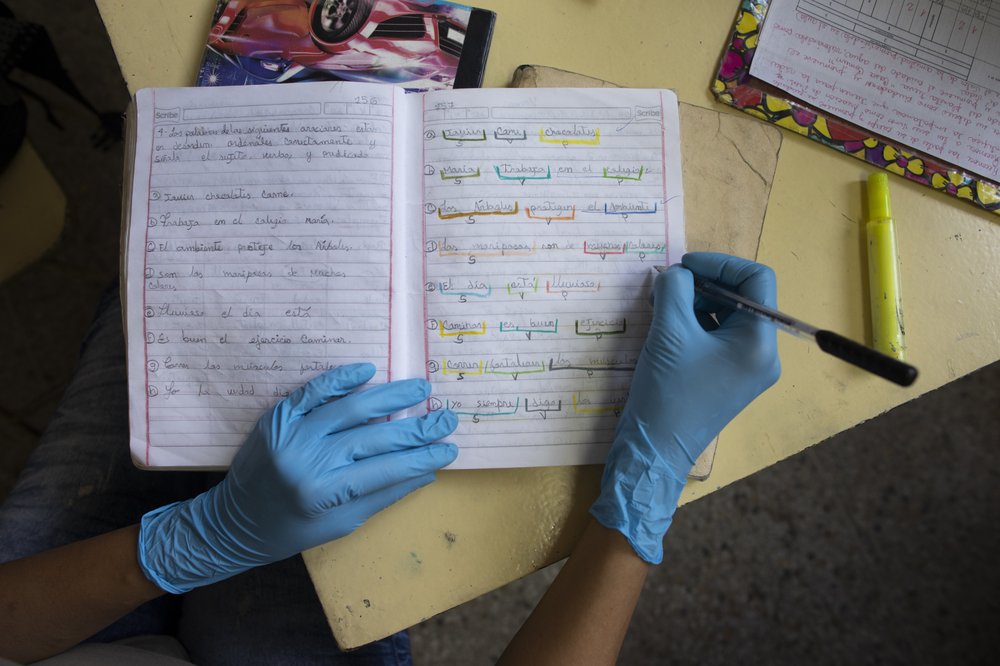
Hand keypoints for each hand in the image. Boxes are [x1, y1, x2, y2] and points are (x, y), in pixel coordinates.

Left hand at [138, 363, 457, 593]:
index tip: (450, 447)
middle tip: (446, 416)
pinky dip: (340, 379)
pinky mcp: (278, 417)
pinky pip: (313, 391)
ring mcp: (292, 435)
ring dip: (390, 396)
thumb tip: (426, 471)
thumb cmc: (291, 530)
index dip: (423, 457)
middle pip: (376, 437)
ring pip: (350, 408)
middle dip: (417, 427)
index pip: (388, 469)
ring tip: (420, 387)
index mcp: (326, 494)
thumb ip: (382, 495)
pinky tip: (368, 370)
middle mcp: (310, 461)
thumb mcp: (340, 524)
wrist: (232, 522)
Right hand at [591, 253, 780, 563]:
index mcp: (759, 342)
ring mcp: (746, 370)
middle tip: (668, 285)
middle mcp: (762, 355)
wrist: (654, 451)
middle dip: (705, 285)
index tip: (684, 265)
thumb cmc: (667, 392)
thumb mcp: (668, 332)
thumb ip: (675, 290)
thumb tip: (677, 274)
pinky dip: (694, 324)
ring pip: (728, 317)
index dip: (721, 264)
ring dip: (696, 303)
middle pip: (743, 298)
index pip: (756, 280)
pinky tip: (666, 326)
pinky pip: (717, 338)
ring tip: (663, 305)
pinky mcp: (727, 379)